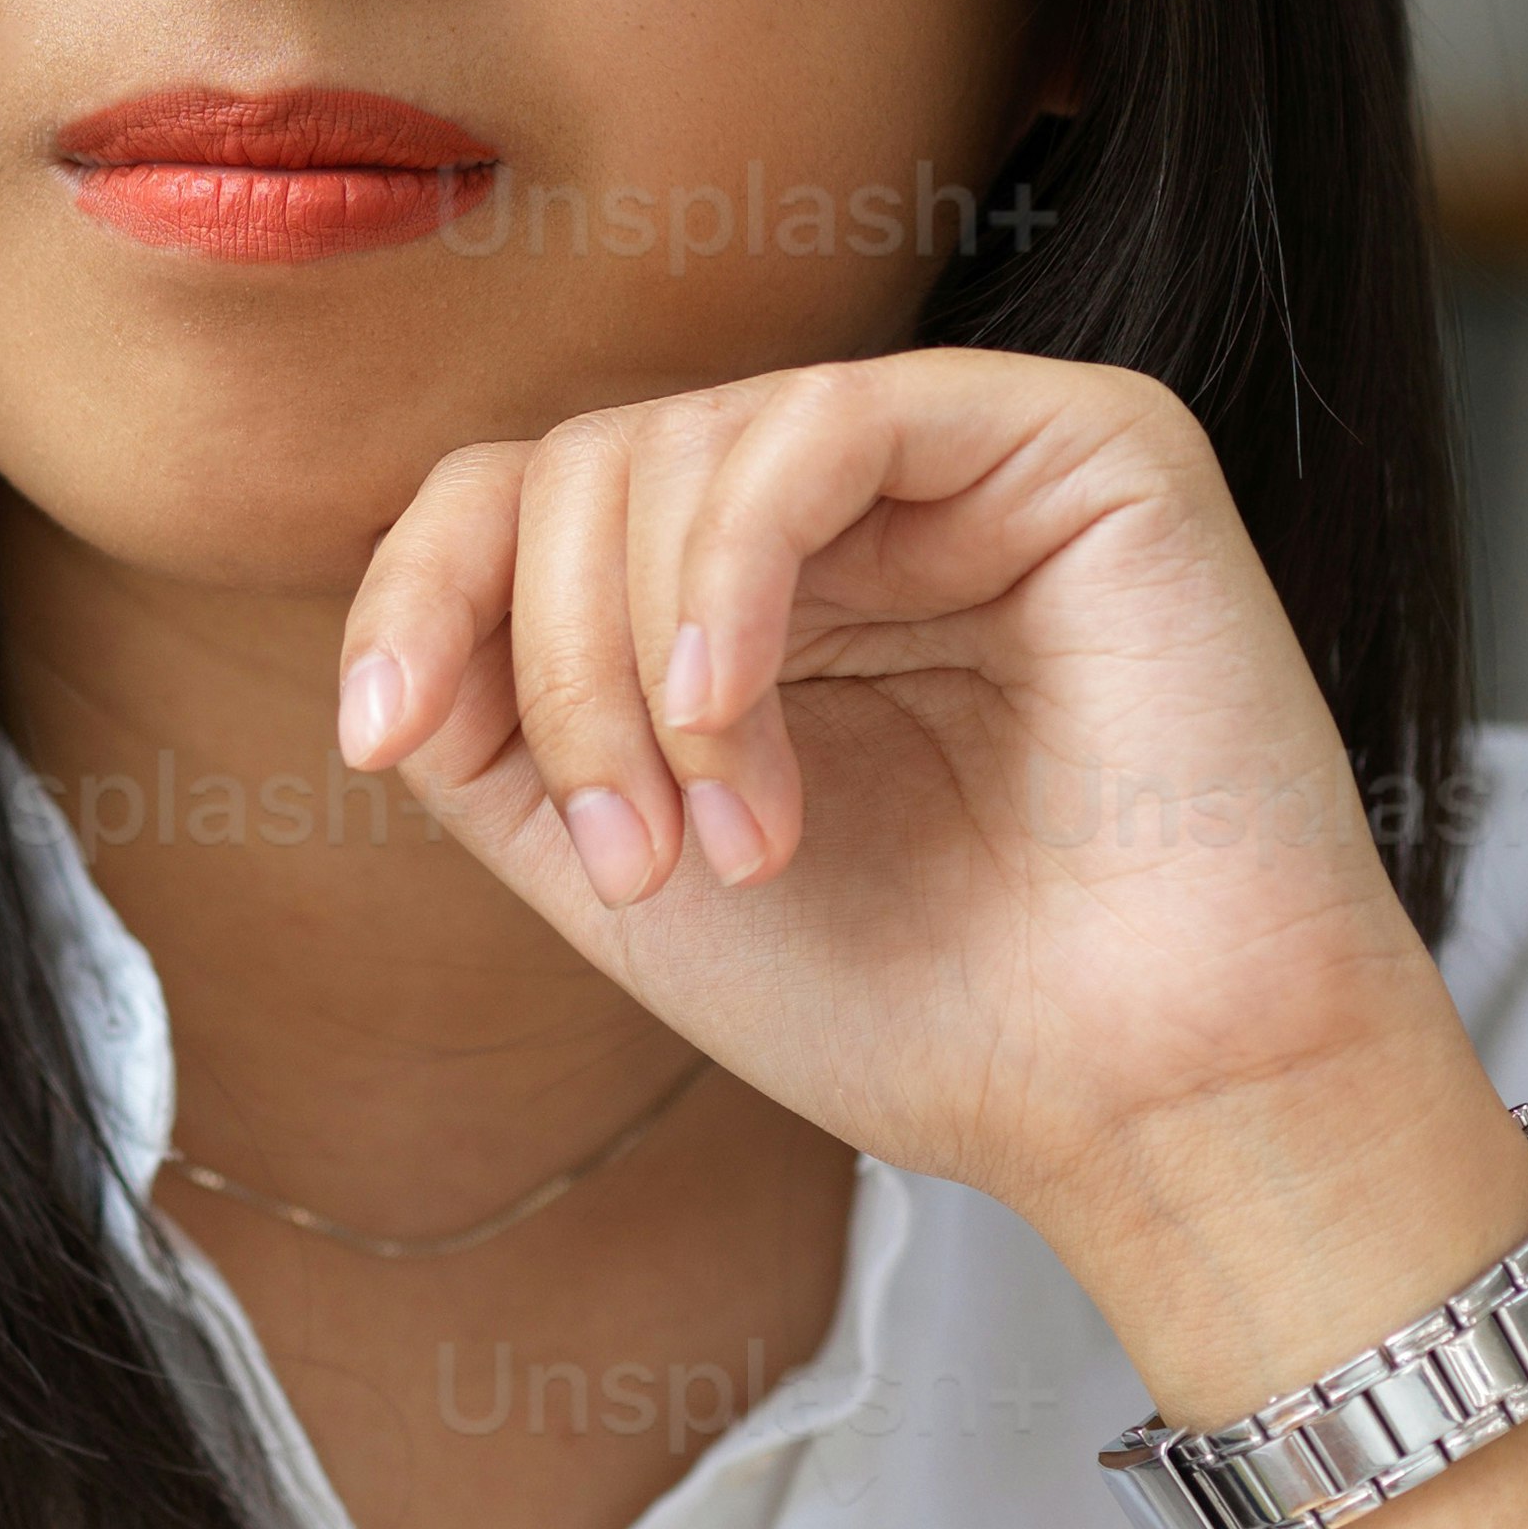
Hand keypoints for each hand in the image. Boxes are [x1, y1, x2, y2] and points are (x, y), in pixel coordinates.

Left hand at [335, 347, 1527, 1402]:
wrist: (1143, 1100)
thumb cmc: (925, 1009)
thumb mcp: (630, 871)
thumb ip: (499, 739)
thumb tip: (394, 637)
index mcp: (751, 595)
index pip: (528, 501)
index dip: (423, 593)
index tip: (384, 741)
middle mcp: (851, 509)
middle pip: (582, 471)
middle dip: (555, 673)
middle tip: (639, 864)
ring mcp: (963, 461)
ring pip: (677, 446)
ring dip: (644, 665)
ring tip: (732, 842)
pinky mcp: (1080, 440)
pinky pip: (816, 428)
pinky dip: (728, 574)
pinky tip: (728, 708)